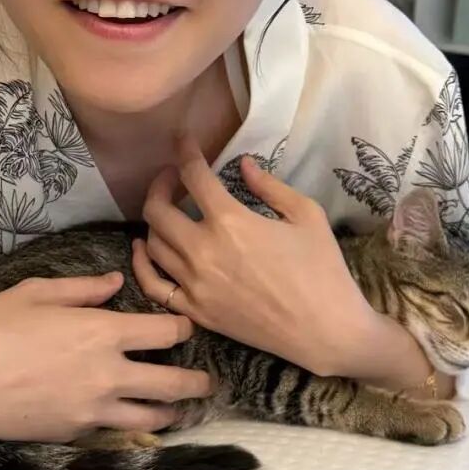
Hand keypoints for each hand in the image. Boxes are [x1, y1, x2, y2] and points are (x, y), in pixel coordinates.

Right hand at [0, 272, 212, 441]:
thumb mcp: (37, 291)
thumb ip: (84, 288)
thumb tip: (117, 282)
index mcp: (102, 332)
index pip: (165, 332)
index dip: (183, 326)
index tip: (189, 325)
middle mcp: (108, 374)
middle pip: (172, 382)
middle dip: (196, 381)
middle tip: (208, 380)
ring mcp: (92, 409)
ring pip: (151, 416)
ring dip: (173, 410)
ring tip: (182, 408)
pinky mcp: (74, 432)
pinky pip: (115, 430)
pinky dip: (132, 425)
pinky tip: (133, 419)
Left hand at [132, 136, 375, 377]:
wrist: (326, 330)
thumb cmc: (322, 269)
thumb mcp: (306, 214)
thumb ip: (269, 185)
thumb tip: (243, 164)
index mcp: (231, 221)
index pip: (194, 175)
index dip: (185, 150)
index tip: (183, 138)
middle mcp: (203, 251)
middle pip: (157, 209)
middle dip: (161, 183)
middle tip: (173, 177)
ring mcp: (195, 285)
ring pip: (151, 244)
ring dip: (154, 219)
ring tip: (168, 210)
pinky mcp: (195, 312)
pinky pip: (152, 285)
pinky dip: (141, 264)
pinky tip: (144, 248)